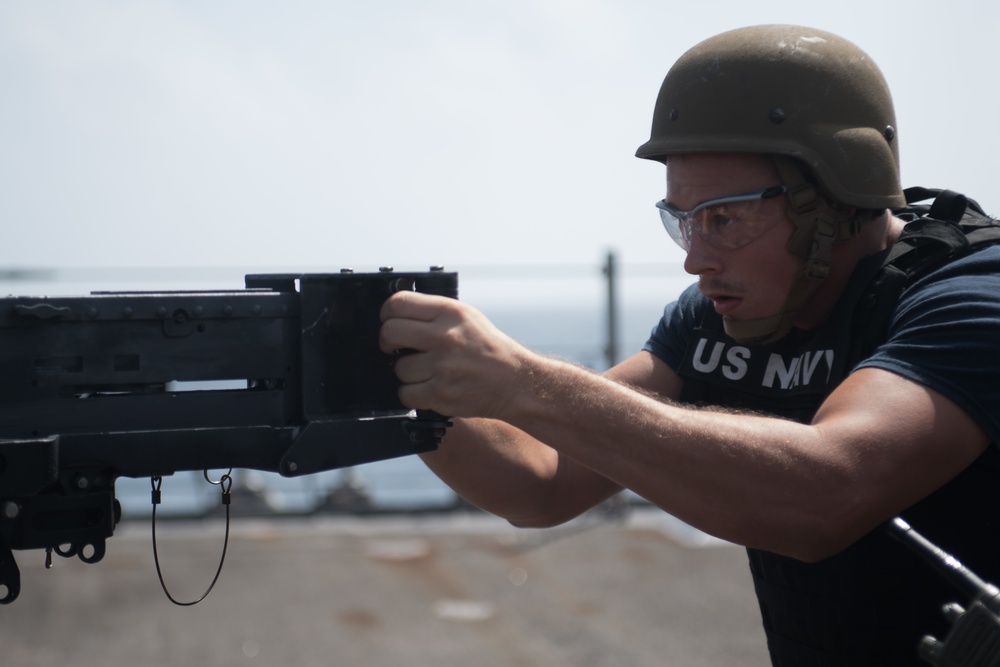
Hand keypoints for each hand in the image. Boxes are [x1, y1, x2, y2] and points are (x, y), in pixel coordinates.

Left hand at [379, 291, 530, 418]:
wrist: (514, 381)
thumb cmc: (489, 349)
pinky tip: (427, 387)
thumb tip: (396, 315)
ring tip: (425, 371)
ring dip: (406, 372)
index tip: (389, 321)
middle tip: (395, 347)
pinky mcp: (440, 393)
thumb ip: (434, 313)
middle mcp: (445, 336)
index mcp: (450, 312)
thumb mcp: (467, 317)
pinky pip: (406, 393)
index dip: (387, 313)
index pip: (398, 303)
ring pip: (398, 368)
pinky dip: (413, 393)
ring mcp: (441, 366)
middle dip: (387, 342)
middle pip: (390, 333)